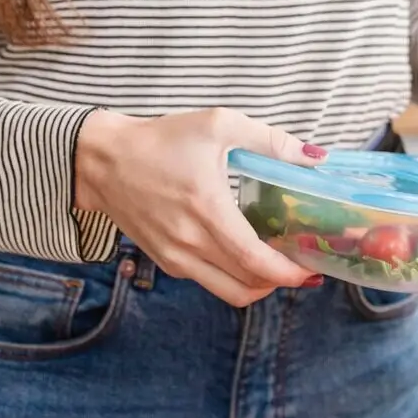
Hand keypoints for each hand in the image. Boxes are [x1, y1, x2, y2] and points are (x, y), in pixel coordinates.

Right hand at [74, 106, 321, 306]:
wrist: (103, 161)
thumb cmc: (160, 140)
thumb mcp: (218, 125)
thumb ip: (270, 140)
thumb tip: (315, 156)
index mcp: (207, 210)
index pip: (255, 261)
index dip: (288, 273)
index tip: (309, 269)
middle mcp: (189, 243)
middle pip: (247, 285)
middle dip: (281, 281)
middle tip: (301, 266)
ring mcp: (175, 257)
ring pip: (229, 292)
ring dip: (258, 285)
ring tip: (275, 266)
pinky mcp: (166, 262)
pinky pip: (209, 281)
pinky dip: (233, 276)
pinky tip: (243, 254)